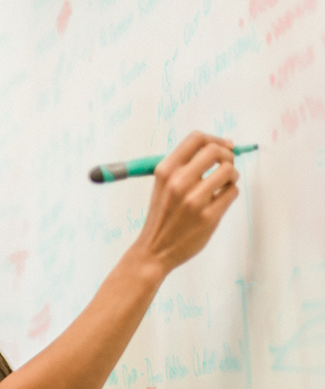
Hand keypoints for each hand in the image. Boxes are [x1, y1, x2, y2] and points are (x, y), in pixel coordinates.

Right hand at [132, 131, 239, 273]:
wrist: (154, 249)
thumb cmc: (162, 216)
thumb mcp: (162, 185)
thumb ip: (183, 167)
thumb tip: (219, 147)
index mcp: (165, 171)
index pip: (196, 139)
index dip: (215, 139)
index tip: (224, 146)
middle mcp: (178, 182)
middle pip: (215, 151)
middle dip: (228, 155)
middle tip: (226, 165)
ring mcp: (194, 200)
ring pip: (229, 171)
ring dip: (232, 175)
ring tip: (224, 184)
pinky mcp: (208, 216)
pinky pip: (232, 192)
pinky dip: (231, 192)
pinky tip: (221, 199)